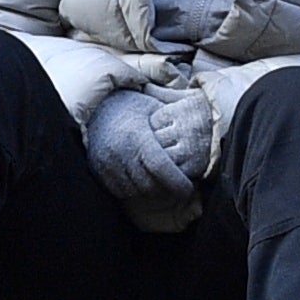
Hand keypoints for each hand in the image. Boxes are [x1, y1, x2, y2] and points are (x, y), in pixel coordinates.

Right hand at [88, 84, 204, 227]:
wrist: (96, 107)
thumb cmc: (132, 106)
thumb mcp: (154, 107)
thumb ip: (174, 123)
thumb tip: (204, 130)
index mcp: (137, 135)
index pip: (160, 167)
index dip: (177, 182)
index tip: (189, 188)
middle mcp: (120, 151)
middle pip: (149, 184)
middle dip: (167, 191)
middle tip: (179, 190)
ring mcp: (106, 162)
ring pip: (135, 191)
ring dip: (151, 193)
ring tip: (163, 187)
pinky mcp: (98, 170)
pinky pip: (120, 191)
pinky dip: (134, 191)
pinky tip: (144, 183)